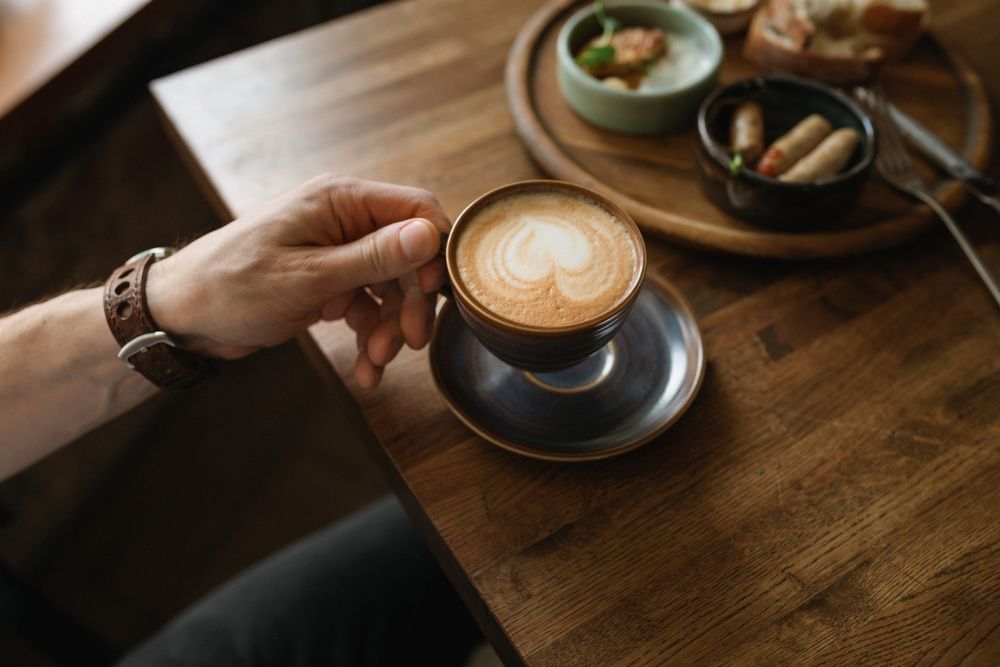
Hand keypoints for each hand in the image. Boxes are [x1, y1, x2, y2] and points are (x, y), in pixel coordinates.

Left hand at [146, 175, 448, 388]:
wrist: (182, 316)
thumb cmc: (233, 286)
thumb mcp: (309, 277)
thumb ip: (373, 258)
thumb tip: (429, 234)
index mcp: (340, 200)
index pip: (415, 209)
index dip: (432, 250)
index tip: (432, 293)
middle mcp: (344, 220)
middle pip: (406, 256)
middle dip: (409, 302)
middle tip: (408, 342)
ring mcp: (336, 252)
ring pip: (389, 288)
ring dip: (390, 327)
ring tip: (377, 361)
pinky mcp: (329, 282)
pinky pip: (366, 307)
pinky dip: (369, 337)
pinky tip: (365, 369)